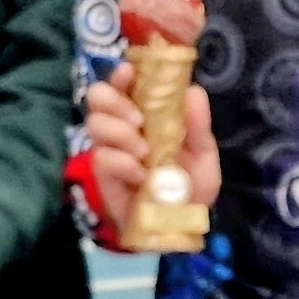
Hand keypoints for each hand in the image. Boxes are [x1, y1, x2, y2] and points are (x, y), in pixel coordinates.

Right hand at [76, 73, 219, 230]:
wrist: (180, 225)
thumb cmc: (189, 185)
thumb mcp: (203, 155)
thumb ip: (198, 125)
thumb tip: (193, 91)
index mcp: (147, 113)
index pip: (125, 83)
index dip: (121, 74)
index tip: (128, 72)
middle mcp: (123, 126)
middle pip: (97, 95)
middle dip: (114, 100)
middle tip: (138, 119)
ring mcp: (111, 149)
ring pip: (94, 122)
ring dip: (119, 131)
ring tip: (143, 151)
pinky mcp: (103, 175)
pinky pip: (102, 157)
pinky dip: (122, 163)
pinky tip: (140, 175)